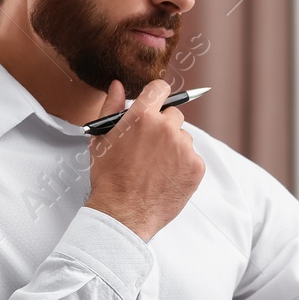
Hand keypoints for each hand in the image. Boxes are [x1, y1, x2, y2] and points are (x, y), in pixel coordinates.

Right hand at [85, 79, 204, 241]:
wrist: (123, 213)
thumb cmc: (109, 177)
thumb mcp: (102, 138)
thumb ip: (112, 108)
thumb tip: (118, 86)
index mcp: (143, 116)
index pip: (160, 89)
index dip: (157, 95)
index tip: (156, 104)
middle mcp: (167, 127)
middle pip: (174, 115)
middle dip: (163, 126)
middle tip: (149, 147)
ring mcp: (184, 147)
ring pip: (183, 138)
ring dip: (173, 147)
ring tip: (155, 167)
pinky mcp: (196, 166)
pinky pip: (192, 158)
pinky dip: (183, 165)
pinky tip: (166, 177)